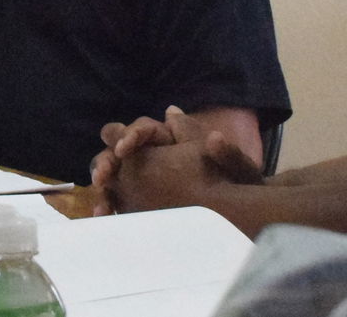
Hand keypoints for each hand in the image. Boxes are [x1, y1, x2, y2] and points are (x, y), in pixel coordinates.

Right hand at [91, 106, 261, 215]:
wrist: (243, 215)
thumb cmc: (238, 187)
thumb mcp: (236, 168)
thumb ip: (222, 152)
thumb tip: (205, 132)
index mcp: (173, 140)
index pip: (143, 129)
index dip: (131, 135)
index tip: (125, 149)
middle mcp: (154, 155)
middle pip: (119, 149)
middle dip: (108, 160)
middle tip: (102, 177)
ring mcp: (144, 180)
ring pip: (114, 175)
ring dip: (104, 185)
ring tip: (103, 206)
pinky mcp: (140, 203)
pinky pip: (118, 200)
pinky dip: (110, 206)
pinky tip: (106, 217)